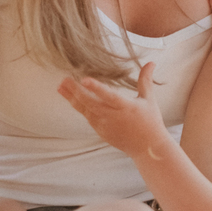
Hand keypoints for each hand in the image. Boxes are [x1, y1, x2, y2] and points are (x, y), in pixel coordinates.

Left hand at [57, 63, 172, 159]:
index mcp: (126, 107)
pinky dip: (79, 107)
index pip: (109, 95)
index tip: (84, 79)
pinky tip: (71, 98)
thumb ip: (146, 80)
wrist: (147, 148)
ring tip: (61, 87)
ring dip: (72, 98)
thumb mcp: (149, 100)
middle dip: (75, 91)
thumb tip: (151, 62)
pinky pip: (88, 117)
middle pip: (90, 103)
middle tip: (64, 79)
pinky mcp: (101, 131)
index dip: (96, 88)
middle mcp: (113, 116)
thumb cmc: (150, 121)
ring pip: (85, 110)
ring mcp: (105, 125)